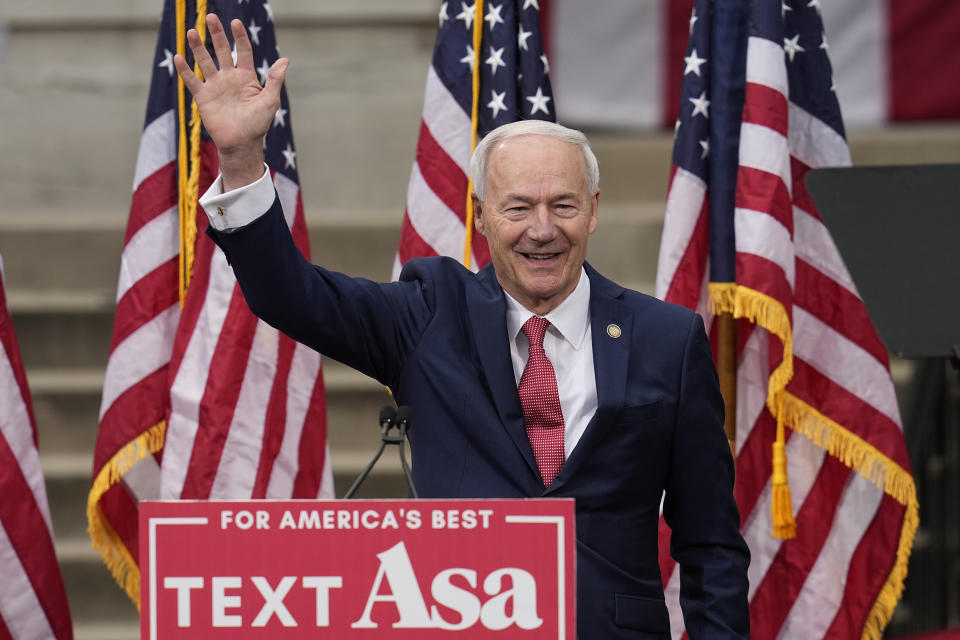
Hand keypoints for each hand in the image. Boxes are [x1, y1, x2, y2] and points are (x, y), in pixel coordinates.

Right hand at [174, 14, 287, 189]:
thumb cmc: (258, 124)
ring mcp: (215, 86)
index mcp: (246, 77)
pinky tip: (179, 57)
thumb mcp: (270, 101)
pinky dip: (185, 70)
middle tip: (211, 17)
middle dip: (217, 34)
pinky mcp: (203, 97)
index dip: (239, 37)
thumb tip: (285, 59)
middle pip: (222, 50)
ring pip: (205, 62)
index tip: (235, 22)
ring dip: (198, 47)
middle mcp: (230, 77)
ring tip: (191, 32)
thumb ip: (275, 80)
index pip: (243, 51)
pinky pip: (192, 81)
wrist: (242, 143)